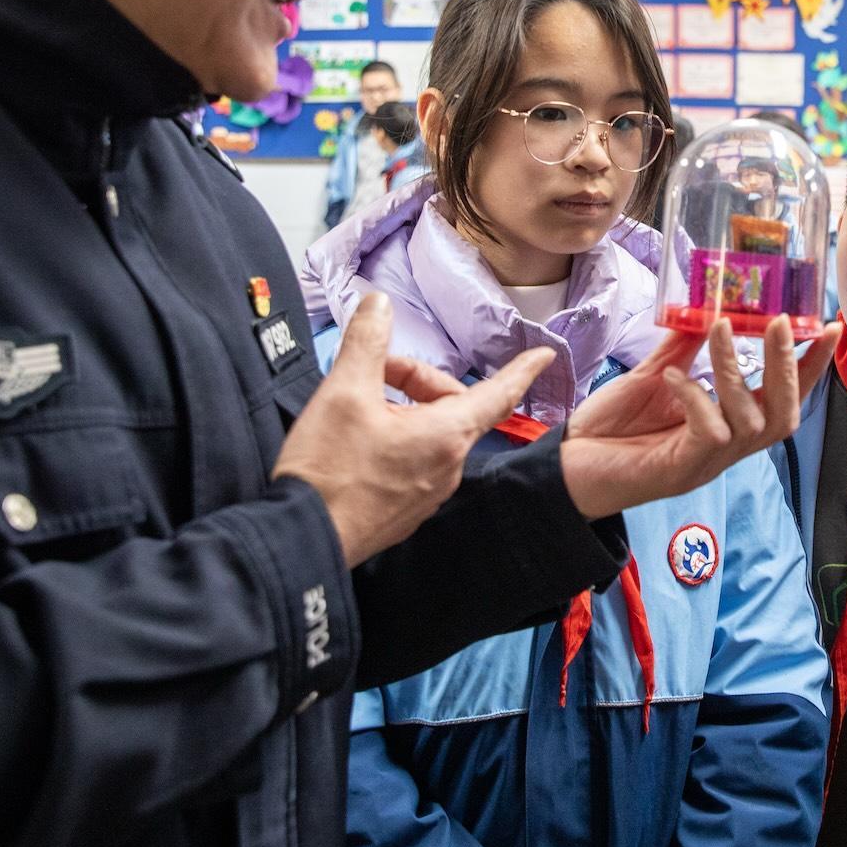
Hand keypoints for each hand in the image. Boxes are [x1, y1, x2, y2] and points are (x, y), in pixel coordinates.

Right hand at [275, 292, 552, 563]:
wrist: (301, 540)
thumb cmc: (327, 472)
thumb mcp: (343, 391)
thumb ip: (366, 342)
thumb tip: (379, 305)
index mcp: (446, 436)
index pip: (498, 394)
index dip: (522, 370)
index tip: (545, 355)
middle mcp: (447, 468)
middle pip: (451, 407)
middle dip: (418, 381)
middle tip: (374, 372)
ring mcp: (427, 494)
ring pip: (430, 435)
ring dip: (403, 411)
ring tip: (359, 408)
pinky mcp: (404, 512)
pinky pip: (414, 463)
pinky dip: (396, 440)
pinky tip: (357, 442)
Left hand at [558, 315, 839, 518]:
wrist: (565, 472)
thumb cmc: (610, 430)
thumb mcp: (654, 378)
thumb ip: (683, 348)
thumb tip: (707, 309)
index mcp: (728, 427)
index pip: (784, 398)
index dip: (811, 367)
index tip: (828, 326)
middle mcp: (726, 449)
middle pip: (783, 416)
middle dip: (789, 367)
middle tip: (782, 321)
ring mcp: (706, 463)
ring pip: (748, 421)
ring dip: (736, 369)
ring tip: (720, 327)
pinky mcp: (681, 470)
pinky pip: (708, 432)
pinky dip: (697, 397)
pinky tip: (675, 375)